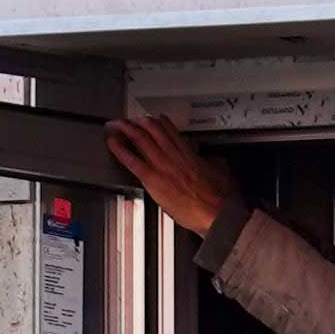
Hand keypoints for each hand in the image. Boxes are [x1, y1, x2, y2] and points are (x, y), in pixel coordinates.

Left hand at [102, 113, 238, 245]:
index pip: (169, 130)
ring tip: (117, 125)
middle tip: (128, 120)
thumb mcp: (221, 171)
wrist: (216, 214)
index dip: (158, 122)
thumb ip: (213, 162)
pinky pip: (133, 161)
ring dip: (127, 129)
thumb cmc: (220, 199)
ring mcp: (163, 165)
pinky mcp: (154, 180)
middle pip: (152, 129)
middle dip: (138, 122)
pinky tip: (112, 144)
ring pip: (141, 138)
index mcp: (189, 153)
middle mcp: (174, 155)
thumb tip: (211, 160)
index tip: (151, 119)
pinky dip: (120, 150)